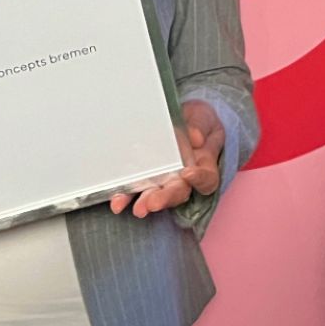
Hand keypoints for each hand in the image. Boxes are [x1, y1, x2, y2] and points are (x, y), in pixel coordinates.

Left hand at [110, 100, 225, 218]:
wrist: (179, 118)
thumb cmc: (195, 121)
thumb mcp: (202, 117)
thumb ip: (200, 125)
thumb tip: (195, 138)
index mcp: (203, 165)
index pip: (206, 179)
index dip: (199, 179)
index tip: (188, 173)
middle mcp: (183, 178)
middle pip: (178, 192)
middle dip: (164, 198)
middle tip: (153, 203)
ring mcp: (163, 179)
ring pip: (156, 195)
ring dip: (144, 202)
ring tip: (136, 208)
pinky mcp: (145, 177)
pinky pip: (136, 189)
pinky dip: (126, 195)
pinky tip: (118, 199)